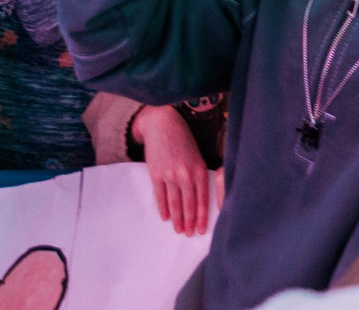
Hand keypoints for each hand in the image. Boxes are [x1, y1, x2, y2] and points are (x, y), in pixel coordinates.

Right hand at [131, 105, 216, 236]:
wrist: (163, 125)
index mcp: (199, 170)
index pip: (202, 199)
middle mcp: (186, 174)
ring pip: (175, 203)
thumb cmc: (183, 140)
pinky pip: (160, 195)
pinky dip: (163, 208)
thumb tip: (201, 198)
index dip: (201, 217)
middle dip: (189, 222)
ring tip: (178, 230)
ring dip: (177, 219)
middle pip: (189, 204)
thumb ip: (199, 175)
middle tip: (188, 235)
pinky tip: (165, 217)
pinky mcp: (156, 174)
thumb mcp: (197, 156)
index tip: (201, 230)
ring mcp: (170, 174)